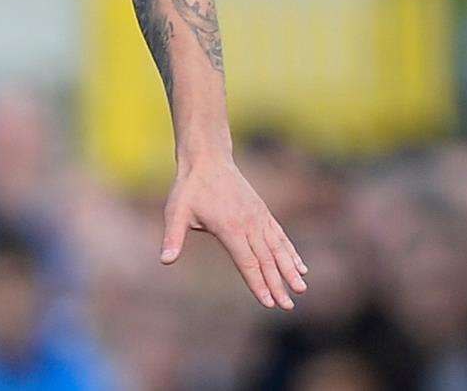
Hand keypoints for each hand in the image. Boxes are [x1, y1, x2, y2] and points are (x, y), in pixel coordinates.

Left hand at [161, 156, 307, 309]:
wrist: (207, 159)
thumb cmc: (189, 188)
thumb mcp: (176, 211)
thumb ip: (173, 237)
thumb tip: (165, 260)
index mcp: (229, 228)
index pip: (247, 262)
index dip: (257, 283)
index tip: (268, 303)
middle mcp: (249, 224)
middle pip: (265, 260)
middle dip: (277, 284)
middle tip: (287, 307)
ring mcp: (258, 217)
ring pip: (277, 248)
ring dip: (290, 269)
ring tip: (301, 289)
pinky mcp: (262, 212)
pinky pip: (279, 236)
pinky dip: (290, 251)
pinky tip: (300, 266)